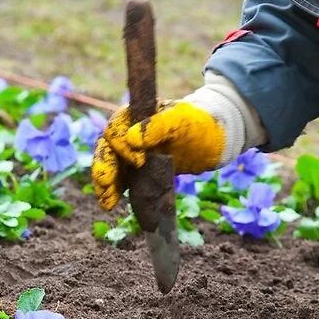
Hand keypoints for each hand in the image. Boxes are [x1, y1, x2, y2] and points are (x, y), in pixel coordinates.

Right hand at [92, 100, 225, 210]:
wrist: (214, 142)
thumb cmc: (199, 125)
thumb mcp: (182, 121)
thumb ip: (158, 126)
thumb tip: (131, 139)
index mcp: (136, 114)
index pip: (116, 128)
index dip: (121, 145)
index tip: (139, 161)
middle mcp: (129, 132)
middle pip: (106, 147)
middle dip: (104, 166)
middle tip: (106, 182)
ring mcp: (131, 152)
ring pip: (109, 165)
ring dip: (104, 183)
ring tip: (106, 201)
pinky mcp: (137, 171)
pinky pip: (120, 180)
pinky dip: (114, 191)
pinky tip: (110, 204)